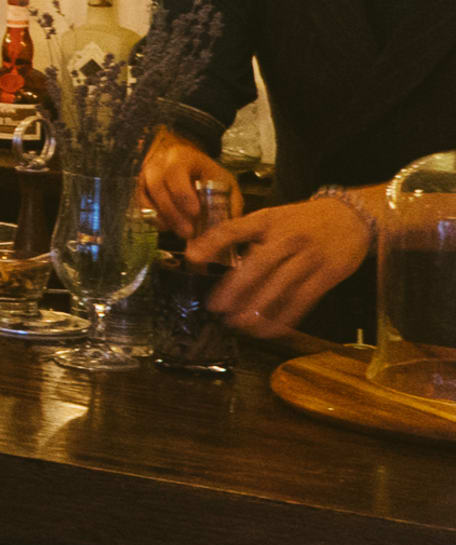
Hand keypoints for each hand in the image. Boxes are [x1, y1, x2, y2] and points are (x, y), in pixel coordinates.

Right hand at [141, 130, 235, 239]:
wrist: (182, 159)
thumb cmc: (205, 172)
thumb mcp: (222, 178)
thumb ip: (229, 200)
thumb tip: (230, 226)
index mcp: (180, 157)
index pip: (175, 174)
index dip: (184, 195)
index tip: (196, 212)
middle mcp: (157, 164)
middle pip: (158, 188)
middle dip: (173, 213)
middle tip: (188, 232)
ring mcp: (145, 176)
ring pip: (146, 198)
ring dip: (163, 218)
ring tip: (180, 232)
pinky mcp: (140, 189)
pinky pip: (141, 206)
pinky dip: (154, 219)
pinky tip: (168, 226)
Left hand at [190, 197, 372, 338]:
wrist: (352, 216)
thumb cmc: (303, 220)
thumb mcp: (271, 217)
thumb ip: (243, 234)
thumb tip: (206, 253)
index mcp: (268, 221)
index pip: (235, 229)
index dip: (212, 243)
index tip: (193, 259)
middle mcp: (288, 238)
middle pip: (259, 265)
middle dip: (235, 289)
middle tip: (216, 307)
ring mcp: (310, 257)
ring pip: (281, 286)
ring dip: (257, 309)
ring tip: (238, 323)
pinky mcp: (328, 275)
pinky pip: (303, 299)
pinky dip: (285, 317)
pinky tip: (268, 328)